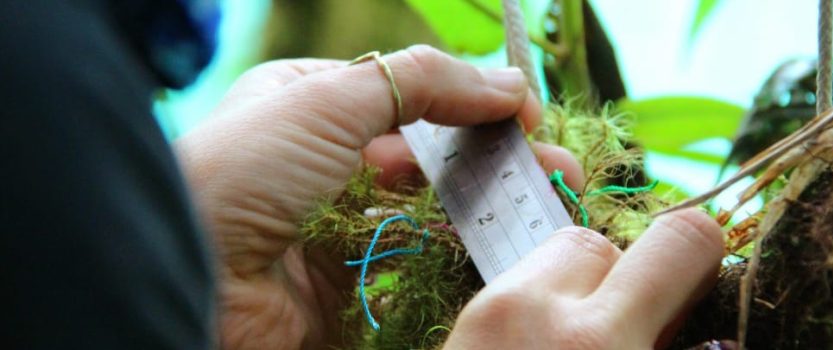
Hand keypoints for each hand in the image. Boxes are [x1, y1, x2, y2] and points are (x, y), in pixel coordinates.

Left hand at [175, 45, 583, 348]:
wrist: (185, 282)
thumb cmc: (240, 171)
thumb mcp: (326, 99)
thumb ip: (423, 82)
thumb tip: (509, 82)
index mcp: (311, 109)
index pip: (410, 99)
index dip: (472, 103)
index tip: (529, 115)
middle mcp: (328, 172)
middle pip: (433, 164)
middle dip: (498, 163)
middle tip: (558, 171)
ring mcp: (340, 236)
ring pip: (435, 222)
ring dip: (494, 217)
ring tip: (550, 213)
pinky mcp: (350, 295)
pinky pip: (420, 278)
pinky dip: (465, 269)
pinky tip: (508, 257)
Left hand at [444, 208, 722, 348]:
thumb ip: (672, 346)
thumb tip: (718, 336)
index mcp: (596, 341)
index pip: (682, 239)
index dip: (703, 254)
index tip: (696, 286)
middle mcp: (534, 309)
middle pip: (598, 242)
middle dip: (620, 282)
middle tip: (621, 337)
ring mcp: (484, 314)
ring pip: (549, 259)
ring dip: (573, 292)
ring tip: (571, 345)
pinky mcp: (457, 325)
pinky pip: (510, 288)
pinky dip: (533, 309)